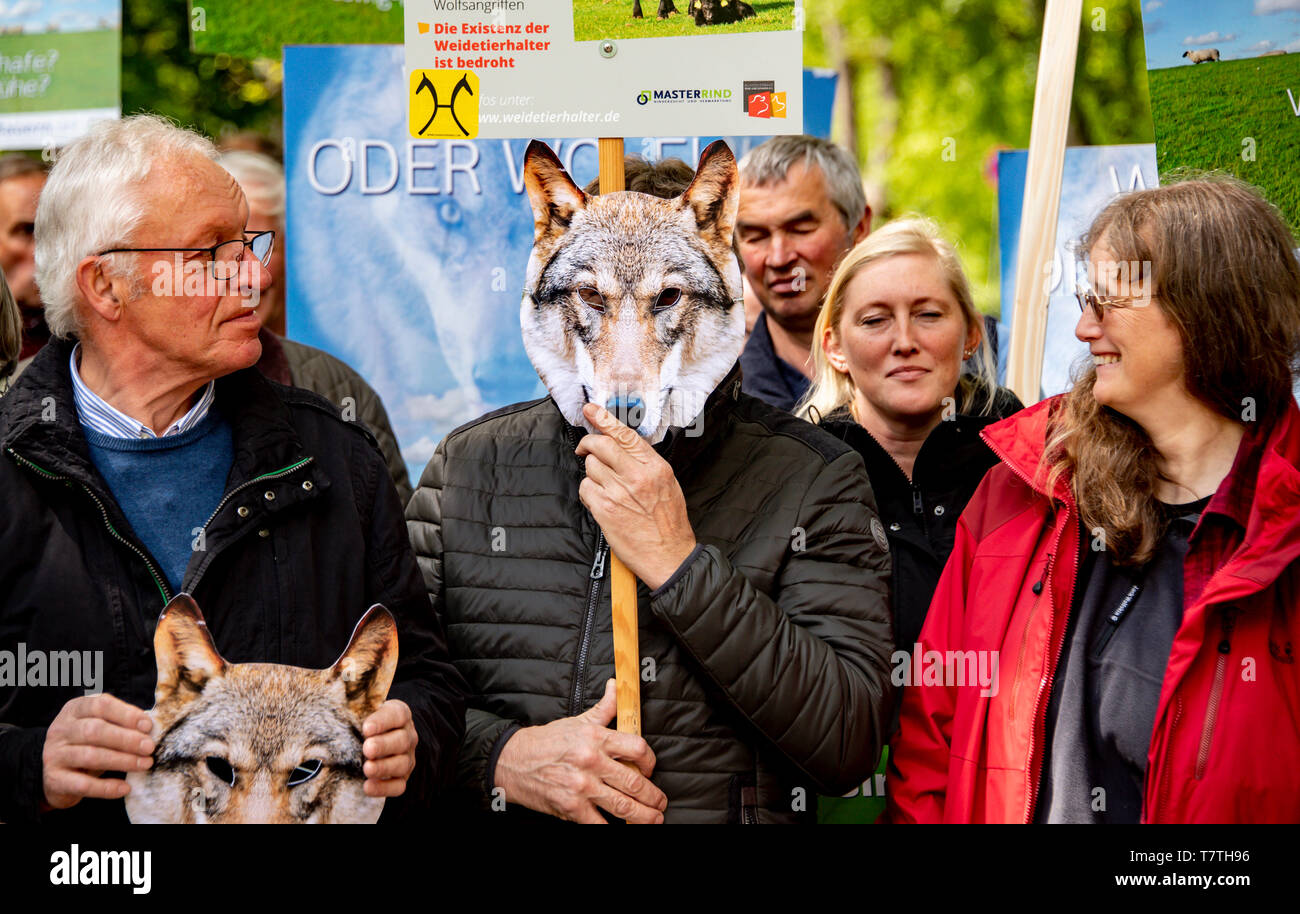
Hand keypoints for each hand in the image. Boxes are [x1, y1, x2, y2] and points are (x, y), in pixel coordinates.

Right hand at [42, 693, 153, 810]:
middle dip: (127, 739)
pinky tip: (125, 788)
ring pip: (90, 755)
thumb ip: (121, 724)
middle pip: (95, 730)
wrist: (54, 775)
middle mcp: (61, 729)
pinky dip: (106, 787)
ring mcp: (54, 754)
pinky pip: (83, 784)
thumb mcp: (100, 727)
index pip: (100, 705)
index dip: (126, 714)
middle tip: (149, 747)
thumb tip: (149, 728)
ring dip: (122, 760)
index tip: (147, 726)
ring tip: (145, 764)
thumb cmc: (87, 744)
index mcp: (75, 709)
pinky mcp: (54, 779)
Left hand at [361, 699, 417, 797]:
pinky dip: (384, 788)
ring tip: (367, 769)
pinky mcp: (402, 778)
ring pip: (402, 764)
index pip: (397, 715)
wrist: (376, 739)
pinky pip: (399, 786)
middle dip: (384, 746)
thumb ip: (355, 713)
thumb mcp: (364, 711)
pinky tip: (367, 787)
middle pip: (402, 741)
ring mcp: (407, 758)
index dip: (383, 721)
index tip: (366, 728)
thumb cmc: (365, 723)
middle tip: (367, 749)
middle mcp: (407, 736)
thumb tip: (335, 717)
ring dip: (384, 767)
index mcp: (400, 715)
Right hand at [495, 679, 665, 823]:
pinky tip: (622, 828)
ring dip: (643, 816)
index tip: (651, 770)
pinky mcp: (571, 807)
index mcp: (596, 738)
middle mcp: (591, 761)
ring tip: (653, 819)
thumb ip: (604, 707)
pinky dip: (613, 828)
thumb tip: (616, 686)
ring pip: (623, 805)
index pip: (636, 748)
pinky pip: (599, 823)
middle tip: (660, 803)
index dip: (650, 761)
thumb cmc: (548, 741)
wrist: (513, 761)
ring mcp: (581, 786)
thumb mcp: (578, 721)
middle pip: (634, 781)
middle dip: (653, 796)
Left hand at [576, 402, 696, 589]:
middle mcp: (637, 476)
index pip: (626, 435)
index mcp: (655, 467)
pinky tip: (600, 501)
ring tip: (604, 486)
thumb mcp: (668, 485)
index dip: (604, 419)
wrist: (668, 556)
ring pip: (591, 466)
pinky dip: (588, 492)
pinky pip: (585, 488)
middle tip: (584, 448)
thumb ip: (647, 465)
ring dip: (592, 473)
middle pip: (601, 445)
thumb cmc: (669, 523)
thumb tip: (623, 448)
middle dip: (588, 443)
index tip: (590, 410)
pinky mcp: (605, 509)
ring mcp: (619, 492)